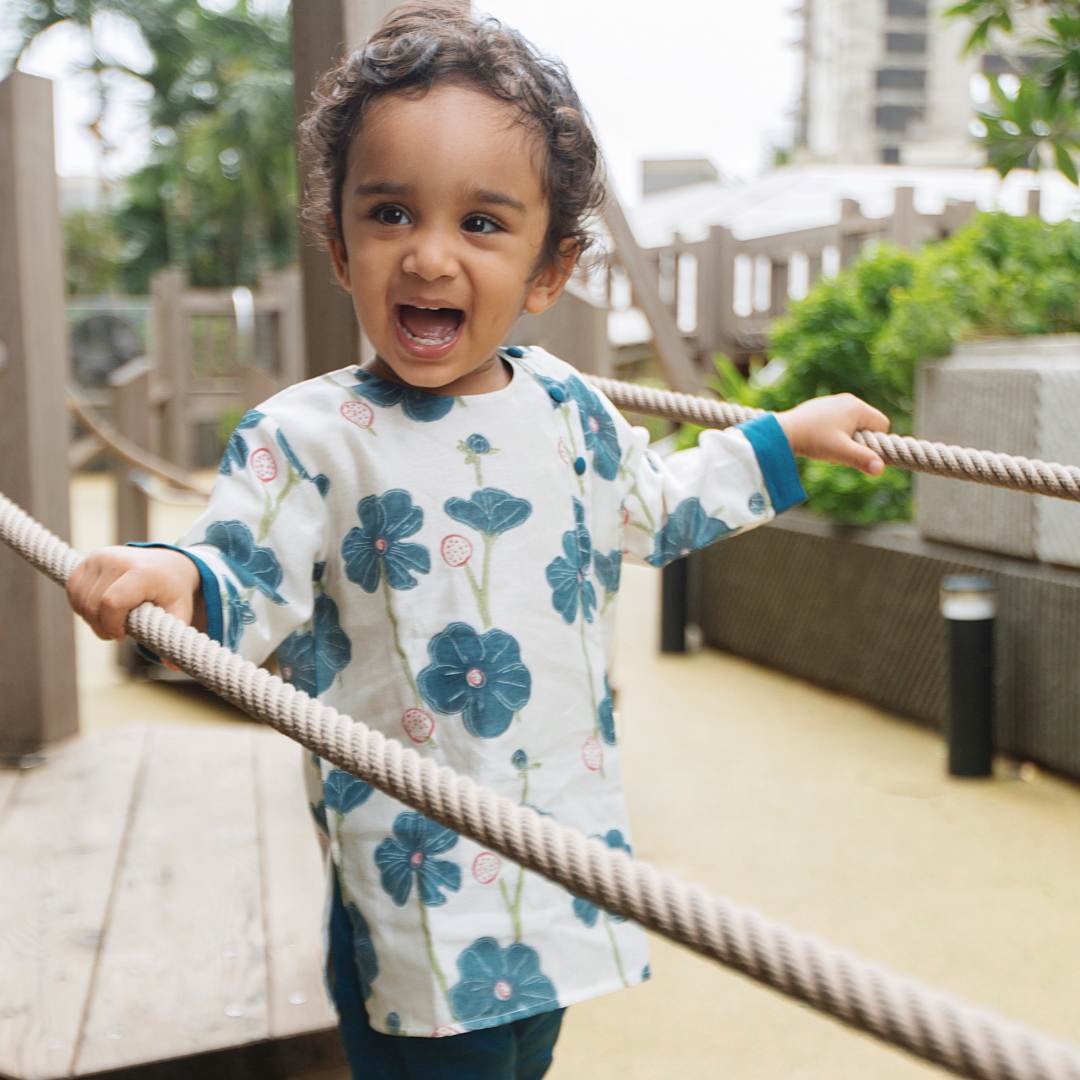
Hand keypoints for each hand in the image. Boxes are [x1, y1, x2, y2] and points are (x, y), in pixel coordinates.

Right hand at [66, 546, 202, 647]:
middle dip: (101, 627)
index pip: (112, 603)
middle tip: (117, 633)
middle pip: (92, 605)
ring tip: (111, 622)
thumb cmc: (173, 590)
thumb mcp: (179, 611)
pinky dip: (81, 606)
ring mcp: (100, 557)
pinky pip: (72, 589)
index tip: (123, 636)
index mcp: (142, 573)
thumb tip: (173, 666)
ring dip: (90, 618)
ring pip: (79, 600)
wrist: (168, 562)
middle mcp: (117, 560)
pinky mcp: (88, 558)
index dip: (112, 626)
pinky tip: (99, 611)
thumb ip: (173, 635)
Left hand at [774, 394, 889, 475]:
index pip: (882, 425)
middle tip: (839, 454)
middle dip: (857, 443)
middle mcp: (847, 400)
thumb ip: (862, 459)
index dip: (874, 443)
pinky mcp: (821, 407)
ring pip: (851, 425)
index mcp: (857, 407)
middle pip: (866, 425)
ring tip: (827, 449)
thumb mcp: (840, 452)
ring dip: (844, 441)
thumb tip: (881, 468)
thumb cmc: (813, 440)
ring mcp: (833, 402)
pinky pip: (837, 422)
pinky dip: (833, 435)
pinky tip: (819, 442)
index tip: (856, 453)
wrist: (782, 431)